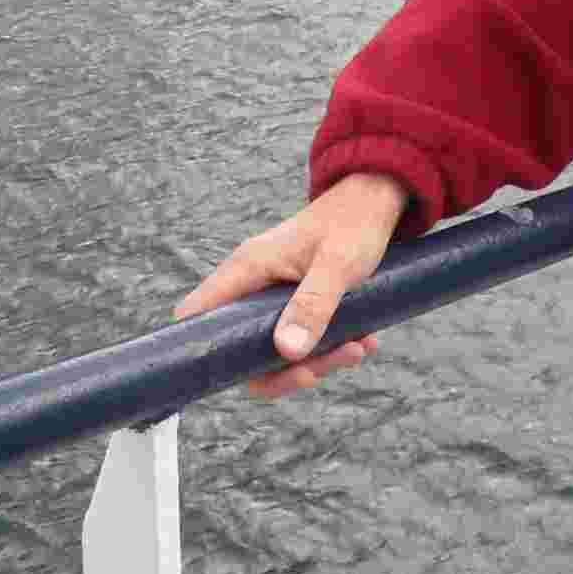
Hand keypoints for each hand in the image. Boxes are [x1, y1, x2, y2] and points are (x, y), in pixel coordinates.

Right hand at [172, 172, 409, 396]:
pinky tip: (362, 340)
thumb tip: (286, 352)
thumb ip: (312, 304)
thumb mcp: (337, 264)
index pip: (196, 314)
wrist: (376, 199)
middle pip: (241, 348)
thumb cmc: (354, 221)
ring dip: (315, 360)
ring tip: (356, 348)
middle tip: (319, 369)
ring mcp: (274, 295)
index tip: (241, 374)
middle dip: (281, 370)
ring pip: (276, 349)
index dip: (202, 349)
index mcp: (248, 268)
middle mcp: (253, 283)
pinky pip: (302, 339)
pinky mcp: (296, 302)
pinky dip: (329, 348)